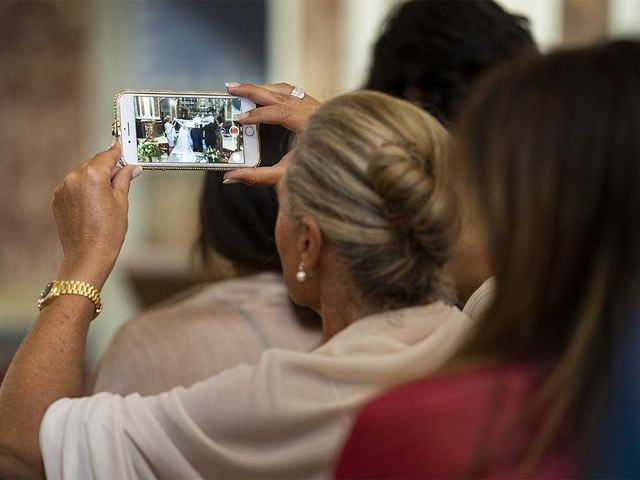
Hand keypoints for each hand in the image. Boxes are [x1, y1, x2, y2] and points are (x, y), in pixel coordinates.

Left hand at [52, 144, 140, 288]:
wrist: (88, 255)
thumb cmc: (108, 233)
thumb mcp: (121, 202)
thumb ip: (124, 180)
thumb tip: (130, 168)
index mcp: (92, 176)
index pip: (106, 156)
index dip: (117, 152)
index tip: (122, 148)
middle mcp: (74, 178)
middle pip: (93, 164)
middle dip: (107, 168)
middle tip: (122, 175)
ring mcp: (63, 188)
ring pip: (82, 175)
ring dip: (95, 179)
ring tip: (108, 195)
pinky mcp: (57, 199)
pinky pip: (73, 186)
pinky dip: (84, 188)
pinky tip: (94, 203)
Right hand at [223, 82, 320, 184]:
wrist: (339, 164)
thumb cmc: (315, 170)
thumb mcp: (286, 175)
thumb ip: (258, 176)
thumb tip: (231, 177)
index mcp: (311, 124)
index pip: (280, 112)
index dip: (258, 115)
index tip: (240, 119)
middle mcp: (314, 110)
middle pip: (279, 94)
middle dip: (252, 90)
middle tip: (230, 88)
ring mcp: (315, 105)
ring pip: (285, 89)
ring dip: (262, 88)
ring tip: (240, 88)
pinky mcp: (314, 105)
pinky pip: (291, 92)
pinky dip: (273, 91)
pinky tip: (261, 93)